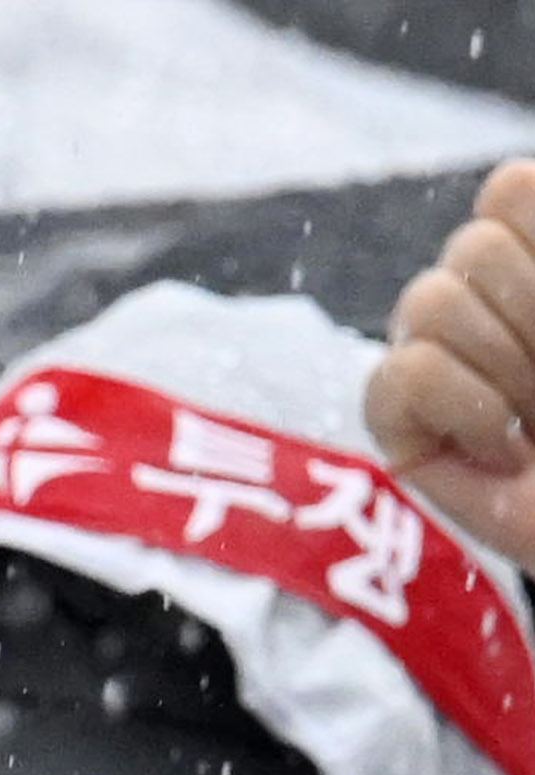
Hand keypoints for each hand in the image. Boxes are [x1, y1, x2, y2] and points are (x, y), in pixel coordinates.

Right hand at [368, 161, 534, 570]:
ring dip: (502, 368)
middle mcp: (474, 302)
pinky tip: (501, 450)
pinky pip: (404, 375)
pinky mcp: (395, 422)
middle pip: (471, 245)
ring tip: (532, 421)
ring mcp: (430, 359)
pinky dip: (465, 411)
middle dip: (532, 317)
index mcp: (526, 264)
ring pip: (429, 303)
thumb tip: (515, 182)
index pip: (507, 189)